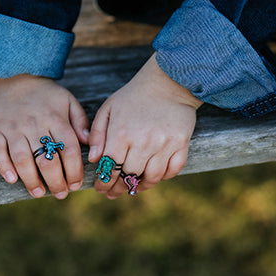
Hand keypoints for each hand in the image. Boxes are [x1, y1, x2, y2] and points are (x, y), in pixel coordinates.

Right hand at [0, 74, 88, 198]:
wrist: (13, 76)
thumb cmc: (44, 94)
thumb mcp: (67, 101)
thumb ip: (80, 122)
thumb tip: (90, 145)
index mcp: (55, 118)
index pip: (68, 150)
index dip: (74, 171)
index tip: (75, 184)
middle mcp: (35, 124)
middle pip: (47, 159)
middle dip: (55, 181)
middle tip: (60, 193)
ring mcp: (14, 128)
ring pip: (22, 159)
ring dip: (31, 180)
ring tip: (38, 192)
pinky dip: (5, 167)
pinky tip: (13, 179)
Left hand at [88, 52, 201, 197]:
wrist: (166, 82)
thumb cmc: (132, 97)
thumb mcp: (108, 110)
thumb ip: (97, 135)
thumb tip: (94, 160)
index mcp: (121, 134)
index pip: (109, 168)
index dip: (104, 183)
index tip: (101, 189)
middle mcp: (143, 142)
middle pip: (129, 176)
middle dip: (118, 188)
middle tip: (113, 193)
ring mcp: (164, 144)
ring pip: (151, 178)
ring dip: (140, 187)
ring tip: (132, 188)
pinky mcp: (181, 144)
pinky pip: (173, 170)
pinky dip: (163, 177)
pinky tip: (153, 177)